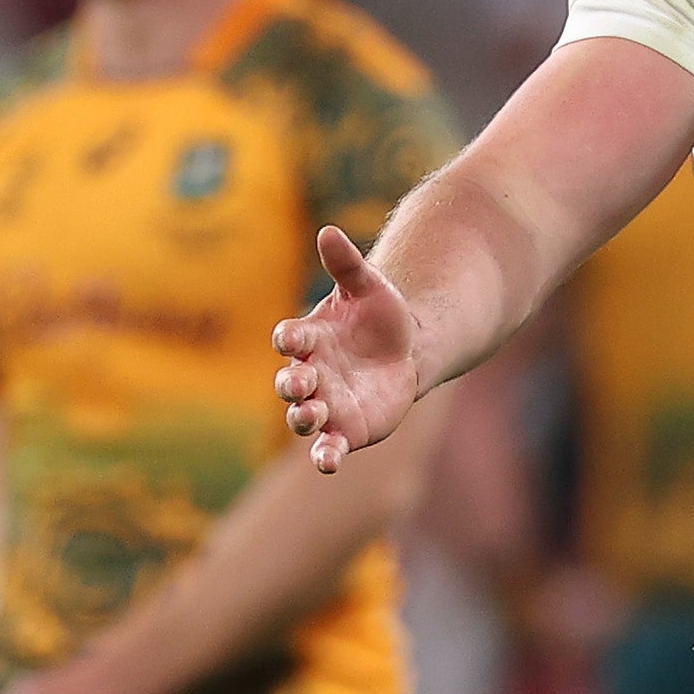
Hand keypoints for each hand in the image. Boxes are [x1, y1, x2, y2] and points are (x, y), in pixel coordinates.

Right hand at [275, 224, 424, 473]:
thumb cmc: (379, 317)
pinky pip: (328, 447)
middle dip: (293, 384)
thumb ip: (347, 264)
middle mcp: (311, 374)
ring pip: (304, 417)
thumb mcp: (368, 287)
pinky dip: (324, 455)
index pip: (291, 338)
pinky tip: (328, 462)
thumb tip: (328, 230)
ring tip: (311, 417)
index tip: (290, 337)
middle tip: (301, 384)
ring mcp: (325, 404)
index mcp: (311, 338)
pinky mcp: (344, 430)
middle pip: (291, 382)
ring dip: (303, 419)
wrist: (404, 353)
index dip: (288, 338)